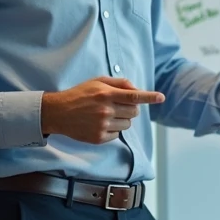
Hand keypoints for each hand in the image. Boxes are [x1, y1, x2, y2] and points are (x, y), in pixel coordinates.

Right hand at [41, 77, 164, 143]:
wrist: (58, 112)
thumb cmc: (80, 94)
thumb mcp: (97, 82)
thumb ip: (119, 83)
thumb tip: (136, 89)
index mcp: (106, 94)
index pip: (134, 96)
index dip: (150, 97)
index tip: (161, 97)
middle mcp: (106, 110)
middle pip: (134, 112)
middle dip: (131, 109)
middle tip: (118, 106)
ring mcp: (102, 125)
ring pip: (128, 125)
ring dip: (122, 120)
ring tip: (107, 115)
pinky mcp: (99, 138)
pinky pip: (117, 135)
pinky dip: (113, 130)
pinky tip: (100, 124)